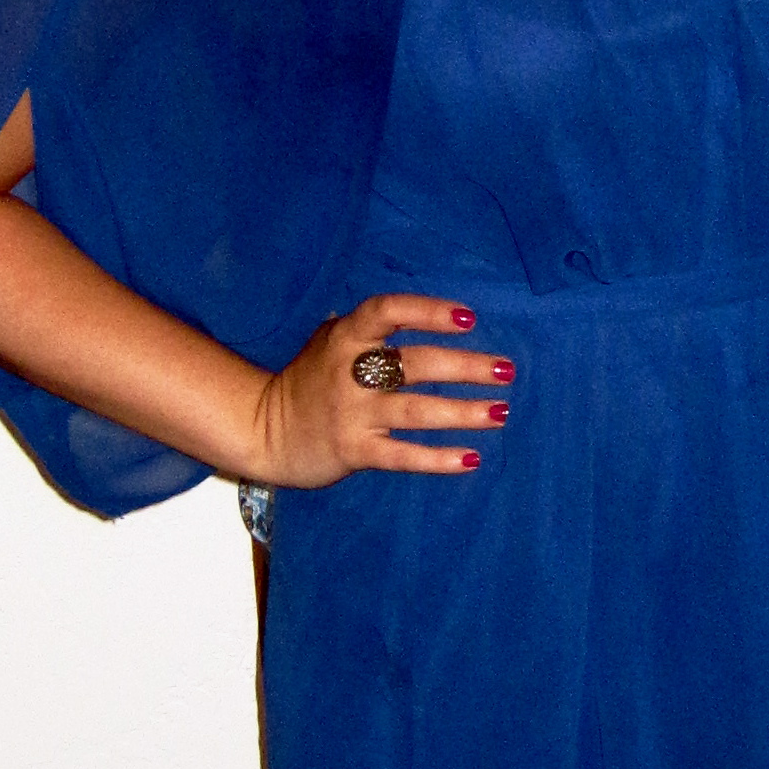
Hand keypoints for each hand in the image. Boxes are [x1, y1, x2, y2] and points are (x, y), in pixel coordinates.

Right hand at [248, 293, 513, 488]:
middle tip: (505, 370)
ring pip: (416, 411)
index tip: (468, 319)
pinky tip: (471, 458)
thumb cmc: (308, 381)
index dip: (428, 312)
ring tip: (500, 412)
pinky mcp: (353, 451)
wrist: (262, 431)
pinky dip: (438, 459)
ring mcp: (352, 413)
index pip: (388, 312)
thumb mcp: (327, 341)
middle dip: (465, 367)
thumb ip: (365, 326)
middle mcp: (349, 372)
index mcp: (346, 336)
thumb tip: (415, 310)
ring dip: (463, 412)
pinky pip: (403, 456)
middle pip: (416, 364)